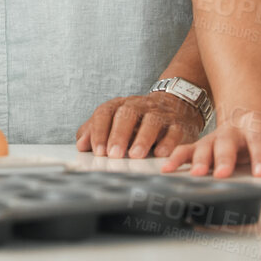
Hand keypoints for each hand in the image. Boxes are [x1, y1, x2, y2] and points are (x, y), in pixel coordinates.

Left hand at [76, 92, 204, 158]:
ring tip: (135, 155)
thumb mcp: (115, 120)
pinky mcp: (179, 124)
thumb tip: (81, 145)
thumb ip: (95, 130)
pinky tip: (160, 153)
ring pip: (152, 120)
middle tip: (113, 155)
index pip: (106, 112)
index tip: (97, 151)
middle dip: (119, 134)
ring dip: (143, 138)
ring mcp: (161, 113)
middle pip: (127, 114)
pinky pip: (174, 130)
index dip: (99, 131)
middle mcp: (140, 106)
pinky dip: (168, 142)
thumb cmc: (138, 119)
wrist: (175, 105)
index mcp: (121, 105)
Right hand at [160, 107, 260, 177]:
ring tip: (195, 174)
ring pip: (204, 147)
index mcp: (256, 130)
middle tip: (224, 174)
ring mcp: (215, 138)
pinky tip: (167, 169)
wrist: (247, 109)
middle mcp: (233, 133)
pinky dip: (176, 158)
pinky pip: (186, 150)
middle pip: (228, 145)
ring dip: (198, 160)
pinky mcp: (202, 145)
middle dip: (224, 159)